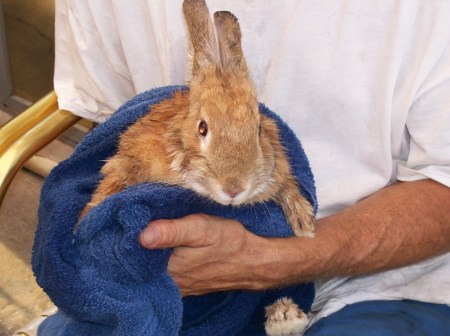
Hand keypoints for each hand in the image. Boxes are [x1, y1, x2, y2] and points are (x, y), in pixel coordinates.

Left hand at [138, 214, 280, 295]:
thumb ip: (172, 231)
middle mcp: (170, 282)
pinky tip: (161, 251)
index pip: (133, 259)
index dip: (124, 241)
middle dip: (133, 249)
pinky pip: (165, 276)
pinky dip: (159, 264)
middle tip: (131, 225)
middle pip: (140, 267)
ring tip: (142, 234)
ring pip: (152, 272)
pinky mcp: (187, 285)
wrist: (254, 261)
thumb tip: (141, 235)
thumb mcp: (201, 229)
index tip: (123, 223)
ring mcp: (179, 286)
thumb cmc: (229, 242)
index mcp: (169, 269)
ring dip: (145, 257)